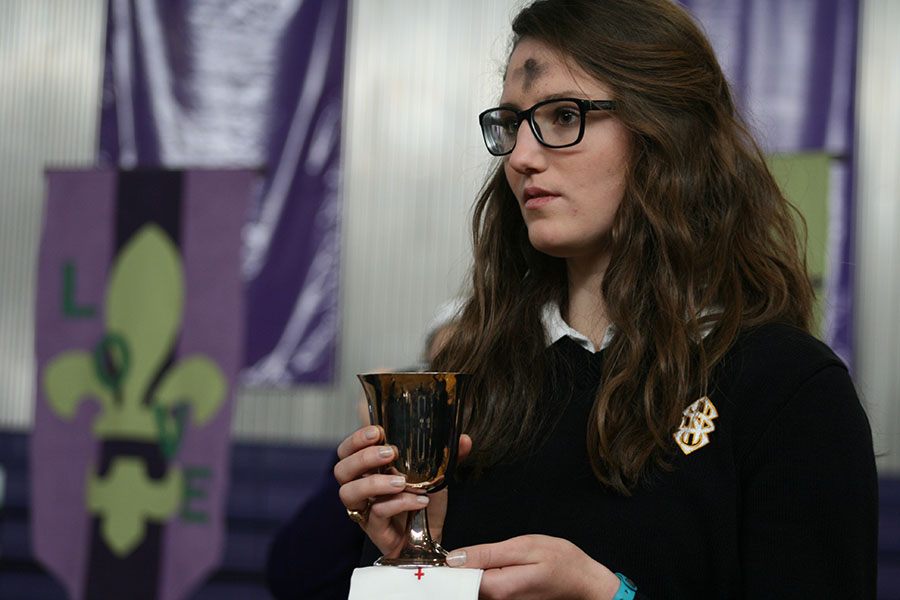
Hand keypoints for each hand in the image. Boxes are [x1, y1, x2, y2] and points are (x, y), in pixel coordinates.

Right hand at [334, 425, 471, 556]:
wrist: (430, 538)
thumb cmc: (423, 503)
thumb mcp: (434, 476)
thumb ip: (446, 457)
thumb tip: (464, 439)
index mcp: (369, 470)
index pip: (347, 450)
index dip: (355, 439)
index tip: (378, 431)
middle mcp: (360, 489)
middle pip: (341, 469)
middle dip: (363, 457)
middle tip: (391, 453)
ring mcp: (364, 510)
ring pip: (349, 493)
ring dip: (375, 482)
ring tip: (402, 480)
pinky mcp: (374, 529)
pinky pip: (377, 513)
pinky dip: (399, 503)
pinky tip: (420, 500)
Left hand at [446, 534, 619, 599]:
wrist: (584, 582)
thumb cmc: (561, 561)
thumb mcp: (524, 547)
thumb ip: (488, 553)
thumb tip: (455, 558)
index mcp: (499, 588)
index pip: (458, 580)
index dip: (449, 565)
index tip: (444, 555)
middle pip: (463, 586)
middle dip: (459, 569)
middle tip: (464, 554)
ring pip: (474, 588)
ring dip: (471, 573)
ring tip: (485, 559)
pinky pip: (485, 591)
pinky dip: (482, 579)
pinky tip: (491, 568)